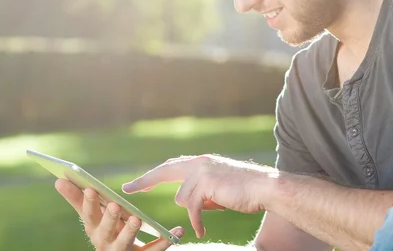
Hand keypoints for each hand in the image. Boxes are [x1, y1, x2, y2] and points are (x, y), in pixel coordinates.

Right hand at [55, 178, 184, 250]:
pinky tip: (178, 230)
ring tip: (136, 218)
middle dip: (109, 219)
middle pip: (105, 232)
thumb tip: (58, 179)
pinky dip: (166, 241)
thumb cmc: (104, 230)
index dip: (88, 202)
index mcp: (94, 229)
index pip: (88, 215)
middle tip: (114, 205)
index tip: (90, 187)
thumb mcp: (92, 216)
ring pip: (126, 244)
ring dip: (130, 231)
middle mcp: (105, 243)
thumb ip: (77, 198)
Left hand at [122, 154, 275, 238]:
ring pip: (182, 198)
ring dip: (195, 212)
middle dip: (144, 181)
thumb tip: (186, 202)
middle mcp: (198, 162)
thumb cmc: (244, 190)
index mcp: (200, 161)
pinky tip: (201, 230)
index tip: (136, 182)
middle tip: (127, 189)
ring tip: (212, 214)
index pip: (170, 166)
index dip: (153, 174)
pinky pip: (192, 208)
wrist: (266, 187)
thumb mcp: (217, 188)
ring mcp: (201, 171)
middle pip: (164, 171)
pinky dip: (197, 221)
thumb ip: (200, 191)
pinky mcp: (206, 184)